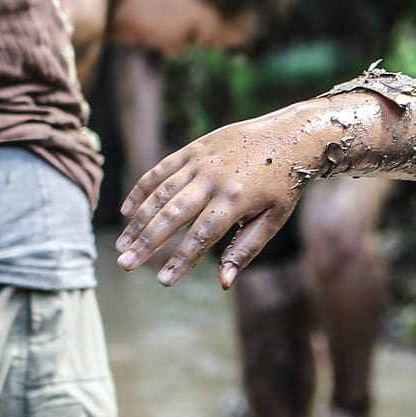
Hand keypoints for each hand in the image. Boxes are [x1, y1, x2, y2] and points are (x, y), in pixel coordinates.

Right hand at [114, 110, 317, 287]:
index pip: (201, 237)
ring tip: (122, 245)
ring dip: (138, 220)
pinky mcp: (195, 148)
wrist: (293, 134)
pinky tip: (127, 210)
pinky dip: (143, 189)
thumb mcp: (274, 219)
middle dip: (147, 242)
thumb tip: (224, 282)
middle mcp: (214, 180)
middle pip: (173, 215)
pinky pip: (162, 169)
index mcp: (236, 201)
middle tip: (124, 264)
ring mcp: (202, 161)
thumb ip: (246, 249)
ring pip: (161, 193)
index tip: (163, 281)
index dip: (181, 260)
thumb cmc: (284, 184)